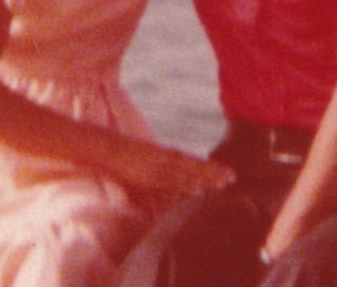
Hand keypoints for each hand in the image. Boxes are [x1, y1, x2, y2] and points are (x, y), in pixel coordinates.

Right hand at [116, 142, 235, 196]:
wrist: (105, 146)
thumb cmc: (121, 152)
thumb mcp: (142, 156)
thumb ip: (155, 161)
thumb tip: (167, 173)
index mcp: (162, 153)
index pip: (188, 160)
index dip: (206, 166)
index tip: (223, 170)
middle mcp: (164, 158)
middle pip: (192, 165)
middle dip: (211, 171)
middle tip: (232, 176)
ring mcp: (157, 166)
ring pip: (186, 173)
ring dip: (205, 178)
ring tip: (222, 182)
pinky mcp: (149, 174)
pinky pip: (171, 181)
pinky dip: (186, 185)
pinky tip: (198, 189)